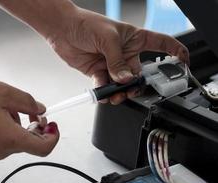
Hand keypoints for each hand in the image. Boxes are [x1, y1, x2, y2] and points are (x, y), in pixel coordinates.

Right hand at [0, 79, 58, 161]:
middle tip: (29, 110)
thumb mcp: (3, 92)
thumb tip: (41, 110)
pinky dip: (6, 130)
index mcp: (10, 139)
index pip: (43, 148)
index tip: (53, 126)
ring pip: (16, 140)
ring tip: (4, 108)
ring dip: (18, 125)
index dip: (53, 136)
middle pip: (29, 142)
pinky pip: (3, 143)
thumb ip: (28, 102)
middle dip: (34, 126)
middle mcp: (1, 151)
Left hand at [47, 7, 189, 103]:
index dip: (175, 52)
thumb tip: (125, 79)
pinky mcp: (98, 72)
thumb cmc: (86, 24)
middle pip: (139, 74)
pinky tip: (102, 93)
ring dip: (120, 92)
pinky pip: (105, 86)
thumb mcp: (107, 38)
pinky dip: (104, 92)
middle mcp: (125, 53)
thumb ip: (117, 61)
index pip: (161, 44)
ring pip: (122, 84)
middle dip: (136, 85)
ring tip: (115, 96)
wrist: (62, 29)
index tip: (184, 63)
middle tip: (130, 90)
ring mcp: (111, 64)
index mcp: (134, 39)